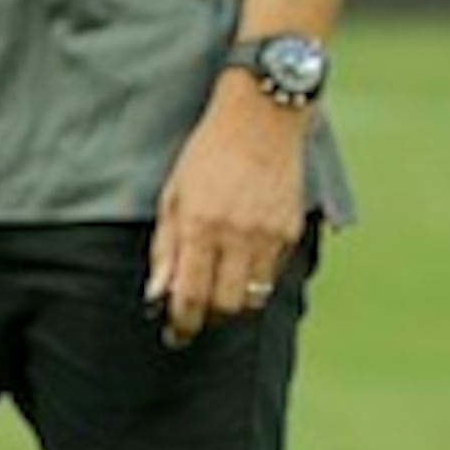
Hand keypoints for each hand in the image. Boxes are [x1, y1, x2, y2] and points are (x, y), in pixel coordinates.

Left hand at [146, 84, 308, 348]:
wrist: (261, 116)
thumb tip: (158, 293)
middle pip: (225, 305)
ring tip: (220, 286)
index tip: (176, 332)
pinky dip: (257, 277)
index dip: (182, 322)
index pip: (190, 295)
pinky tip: (244, 259)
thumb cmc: (209, 152)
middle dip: (209, 316)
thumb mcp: (173, 194)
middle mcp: (235, 234)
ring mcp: (268, 234)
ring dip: (234, 299)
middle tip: (198, 311)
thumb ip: (165, 247)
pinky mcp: (291, 230)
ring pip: (253, 295)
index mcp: (199, 225)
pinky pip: (273, 273)